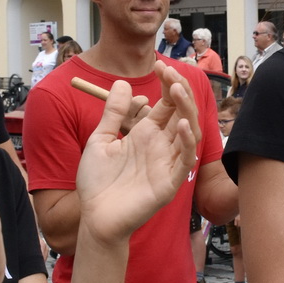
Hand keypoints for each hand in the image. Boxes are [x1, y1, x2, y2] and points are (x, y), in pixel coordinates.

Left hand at [76, 72, 196, 243]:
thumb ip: (113, 113)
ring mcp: (167, 164)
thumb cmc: (97, 182)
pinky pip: (185, 161)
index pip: (167, 104)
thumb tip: (123, 83)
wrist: (94, 216)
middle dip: (179, 91)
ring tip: (177, 90)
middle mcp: (161, 146)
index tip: (159, 66)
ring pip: (189, 133)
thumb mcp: (100, 140)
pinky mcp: (169, 183)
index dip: (167, 84)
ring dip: (187, 110)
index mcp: (147, 134)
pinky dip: (186, 143)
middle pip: (182, 113)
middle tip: (169, 72)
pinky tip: (180, 124)